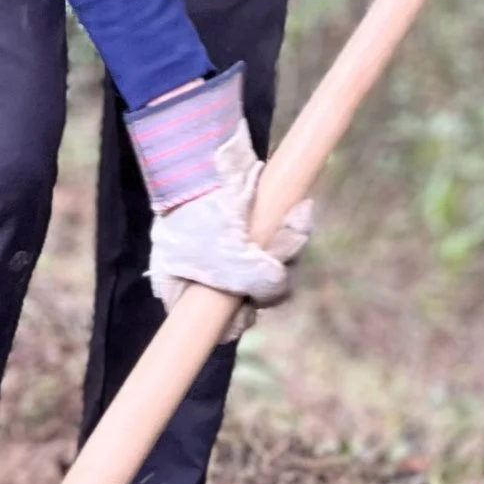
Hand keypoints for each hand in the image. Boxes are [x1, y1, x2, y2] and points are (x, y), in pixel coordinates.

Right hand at [126, 66, 314, 310]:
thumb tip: (278, 286)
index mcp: (183, 291)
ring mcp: (229, 246)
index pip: (217, 325)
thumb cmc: (206, 221)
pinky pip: (280, 238)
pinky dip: (292, 227)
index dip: (239, 318)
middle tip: (271, 253)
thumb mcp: (233, 268)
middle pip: (252, 293)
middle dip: (272, 273)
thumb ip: (262, 289)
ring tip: (291, 222)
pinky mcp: (251, 222)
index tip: (248, 306)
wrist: (204, 158)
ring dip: (288, 245)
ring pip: (272, 264)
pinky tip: (300, 210)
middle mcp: (205, 272)